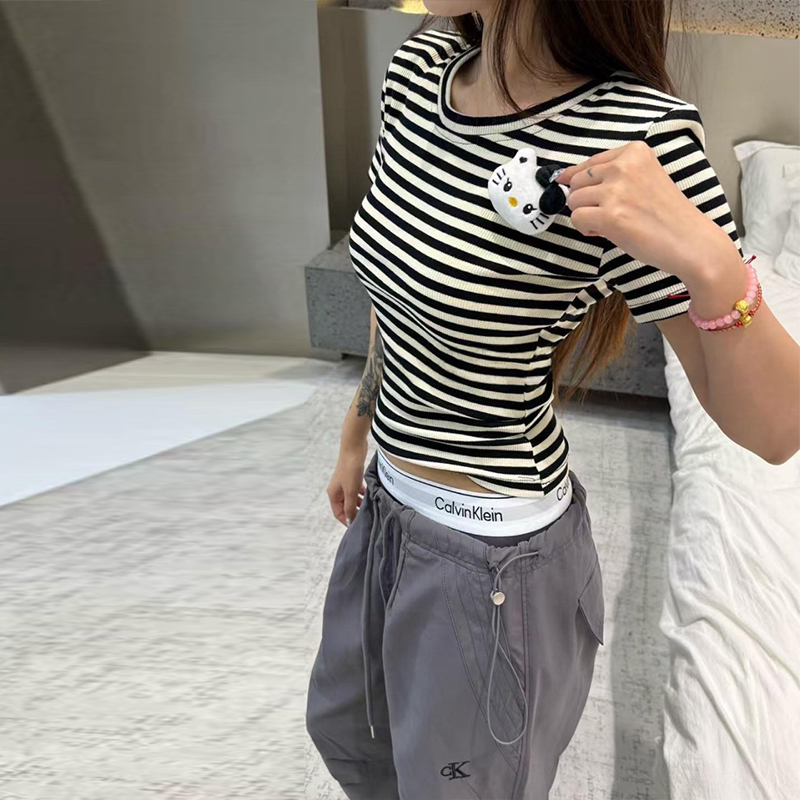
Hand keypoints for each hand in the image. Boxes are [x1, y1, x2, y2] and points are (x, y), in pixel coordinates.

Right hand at [327, 440, 367, 525]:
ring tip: (369, 505)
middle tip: (367, 516)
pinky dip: (361, 493)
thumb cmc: (350, 469)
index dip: (347, 520)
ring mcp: (344, 483)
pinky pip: (356, 490)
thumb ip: (350, 507)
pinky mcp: (351, 477)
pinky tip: (369, 494)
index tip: (358, 525)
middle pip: (345, 506)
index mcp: (333, 494)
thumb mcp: (351, 491)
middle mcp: (337, 490)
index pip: (338, 513)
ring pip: (352, 498)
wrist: (354, 448)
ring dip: (359, 502)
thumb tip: (350, 520)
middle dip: (355, 511)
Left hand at [556, 140, 734, 279]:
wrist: (690, 240)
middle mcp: (623, 166)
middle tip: (608, 213)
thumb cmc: (666, 214)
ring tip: (610, 223)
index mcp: (634, 152)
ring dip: (585, 215)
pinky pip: (576, 219)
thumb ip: (611, 175)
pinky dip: (586, 230)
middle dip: (585, 200)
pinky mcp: (610, 215)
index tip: (590, 195)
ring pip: (573, 201)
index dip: (583, 182)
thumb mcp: (643, 179)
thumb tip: (564, 178)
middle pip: (577, 182)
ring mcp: (616, 190)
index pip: (589, 163)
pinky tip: (606, 232)